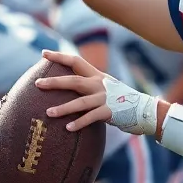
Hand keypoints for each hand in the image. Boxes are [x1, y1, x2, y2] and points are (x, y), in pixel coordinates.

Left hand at [36, 49, 161, 136]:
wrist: (144, 109)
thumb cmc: (120, 100)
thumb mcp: (105, 87)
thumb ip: (89, 85)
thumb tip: (68, 86)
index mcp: (97, 75)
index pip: (76, 61)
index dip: (59, 57)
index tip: (43, 53)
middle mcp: (99, 84)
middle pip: (73, 80)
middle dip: (55, 82)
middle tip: (37, 83)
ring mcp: (105, 98)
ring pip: (80, 102)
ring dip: (63, 108)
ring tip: (48, 113)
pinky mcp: (110, 111)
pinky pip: (91, 117)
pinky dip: (79, 123)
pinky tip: (68, 128)